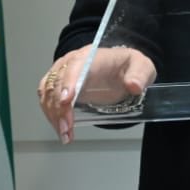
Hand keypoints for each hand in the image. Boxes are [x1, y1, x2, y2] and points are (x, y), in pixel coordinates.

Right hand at [36, 44, 156, 144]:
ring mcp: (63, 73)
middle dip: (59, 107)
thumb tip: (133, 85)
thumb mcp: (142, 67)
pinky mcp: (59, 86)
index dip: (69, 82)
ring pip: (48, 92)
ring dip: (53, 114)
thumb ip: (139, 74)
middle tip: (67, 129)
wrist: (121, 68)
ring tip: (64, 134)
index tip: (67, 100)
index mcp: (92, 55)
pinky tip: (61, 130)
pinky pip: (47, 98)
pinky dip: (51, 115)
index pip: (75, 65)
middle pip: (58, 82)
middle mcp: (73, 61)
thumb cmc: (128, 67)